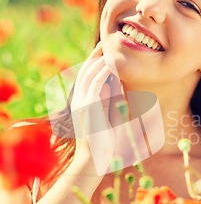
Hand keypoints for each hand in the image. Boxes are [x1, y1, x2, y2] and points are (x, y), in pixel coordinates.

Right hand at [70, 43, 117, 175]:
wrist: (96, 160)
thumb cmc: (107, 142)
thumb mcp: (112, 117)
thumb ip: (113, 101)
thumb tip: (119, 85)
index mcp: (82, 102)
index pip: (87, 76)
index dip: (94, 62)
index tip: (105, 52)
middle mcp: (79, 100)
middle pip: (85, 71)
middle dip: (95, 56)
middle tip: (106, 43)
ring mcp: (81, 103)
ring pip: (89, 75)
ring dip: (100, 61)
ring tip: (110, 50)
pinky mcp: (88, 107)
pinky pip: (95, 84)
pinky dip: (103, 73)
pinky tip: (111, 65)